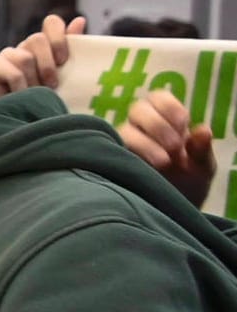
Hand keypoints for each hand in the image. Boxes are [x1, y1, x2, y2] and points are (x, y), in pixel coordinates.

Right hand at [0, 14, 84, 96]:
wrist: (24, 122)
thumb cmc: (47, 100)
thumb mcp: (67, 75)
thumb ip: (74, 49)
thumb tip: (80, 20)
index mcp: (46, 45)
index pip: (51, 23)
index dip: (59, 38)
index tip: (63, 60)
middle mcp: (26, 46)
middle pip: (37, 39)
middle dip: (47, 65)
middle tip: (53, 85)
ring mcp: (9, 54)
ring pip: (25, 57)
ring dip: (33, 81)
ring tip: (35, 95)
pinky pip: (13, 72)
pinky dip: (21, 87)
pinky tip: (21, 97)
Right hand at [120, 90, 216, 206]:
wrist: (171, 213)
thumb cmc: (188, 184)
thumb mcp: (201, 167)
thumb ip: (201, 149)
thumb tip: (203, 129)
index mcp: (163, 121)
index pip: (158, 98)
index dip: (169, 106)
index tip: (183, 124)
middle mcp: (139, 129)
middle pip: (137, 110)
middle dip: (158, 125)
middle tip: (175, 148)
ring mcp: (123, 146)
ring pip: (123, 130)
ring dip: (144, 143)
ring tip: (163, 163)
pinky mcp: (111, 163)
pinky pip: (109, 152)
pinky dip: (125, 157)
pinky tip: (141, 169)